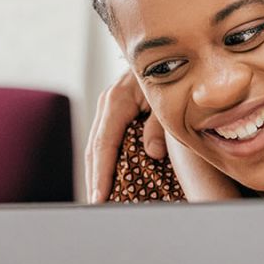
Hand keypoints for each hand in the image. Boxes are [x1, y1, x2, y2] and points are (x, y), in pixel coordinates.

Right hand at [86, 71, 166, 202]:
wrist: (166, 54)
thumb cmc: (170, 74)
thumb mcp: (166, 98)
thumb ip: (159, 124)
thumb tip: (152, 153)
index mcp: (117, 101)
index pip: (103, 145)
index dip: (101, 174)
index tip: (100, 199)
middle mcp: (108, 106)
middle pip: (94, 150)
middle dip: (94, 180)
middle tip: (97, 208)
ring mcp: (109, 110)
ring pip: (96, 148)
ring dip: (97, 175)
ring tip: (100, 201)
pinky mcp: (114, 115)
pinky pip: (105, 143)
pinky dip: (105, 164)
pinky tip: (110, 182)